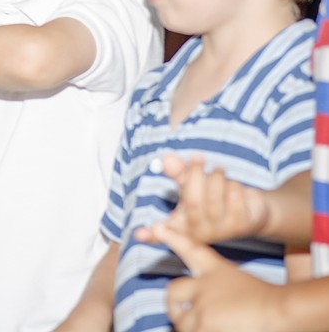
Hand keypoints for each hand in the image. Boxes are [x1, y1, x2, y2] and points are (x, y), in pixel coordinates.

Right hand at [134, 155, 268, 244]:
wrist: (252, 211)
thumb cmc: (215, 197)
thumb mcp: (192, 185)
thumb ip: (178, 173)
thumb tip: (167, 159)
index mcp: (180, 225)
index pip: (161, 234)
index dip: (150, 234)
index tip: (139, 234)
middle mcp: (197, 232)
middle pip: (193, 201)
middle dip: (196, 174)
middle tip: (198, 158)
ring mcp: (220, 231)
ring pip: (214, 195)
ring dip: (217, 175)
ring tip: (218, 171)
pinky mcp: (240, 225)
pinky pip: (233, 195)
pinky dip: (233, 184)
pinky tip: (233, 186)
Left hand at [148, 224, 283, 331]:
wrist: (283, 312)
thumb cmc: (269, 301)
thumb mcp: (240, 284)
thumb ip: (216, 288)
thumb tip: (196, 300)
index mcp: (215, 270)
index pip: (189, 249)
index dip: (171, 237)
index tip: (157, 226)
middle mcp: (202, 285)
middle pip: (173, 294)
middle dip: (175, 308)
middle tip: (185, 318)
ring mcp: (200, 305)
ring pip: (181, 321)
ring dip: (193, 328)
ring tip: (213, 327)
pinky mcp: (202, 325)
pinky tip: (218, 330)